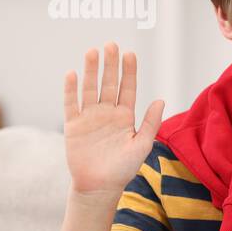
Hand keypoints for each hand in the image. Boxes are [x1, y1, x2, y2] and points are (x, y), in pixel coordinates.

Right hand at [62, 42, 164, 197]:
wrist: (100, 186)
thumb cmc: (123, 168)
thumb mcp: (142, 145)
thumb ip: (150, 123)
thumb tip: (160, 100)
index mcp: (125, 116)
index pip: (128, 88)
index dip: (129, 72)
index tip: (130, 54)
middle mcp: (107, 113)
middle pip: (109, 84)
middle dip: (110, 65)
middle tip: (111, 44)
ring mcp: (90, 117)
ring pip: (90, 89)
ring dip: (91, 71)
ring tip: (93, 52)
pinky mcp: (73, 125)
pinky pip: (71, 104)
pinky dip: (71, 90)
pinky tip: (72, 74)